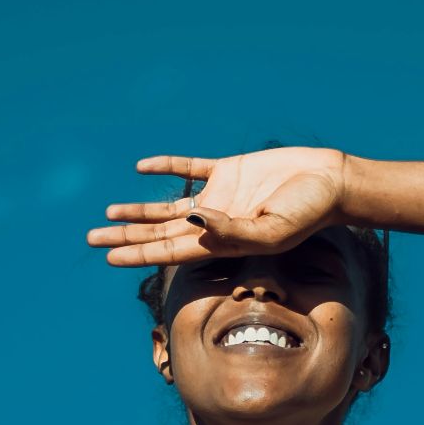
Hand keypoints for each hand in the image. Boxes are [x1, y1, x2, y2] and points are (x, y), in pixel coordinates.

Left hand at [86, 146, 351, 266]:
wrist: (331, 182)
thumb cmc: (307, 214)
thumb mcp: (269, 230)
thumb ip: (230, 229)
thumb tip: (192, 218)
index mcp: (221, 241)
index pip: (169, 250)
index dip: (137, 253)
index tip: (108, 257)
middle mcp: (214, 222)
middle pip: (160, 231)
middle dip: (127, 236)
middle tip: (91, 239)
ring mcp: (220, 196)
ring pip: (168, 205)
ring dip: (138, 209)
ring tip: (108, 213)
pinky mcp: (230, 170)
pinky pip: (191, 168)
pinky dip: (167, 167)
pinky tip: (142, 168)